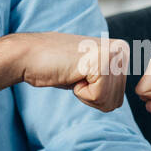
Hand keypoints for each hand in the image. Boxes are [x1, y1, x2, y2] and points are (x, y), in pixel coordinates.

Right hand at [16, 32, 130, 112]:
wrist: (28, 55)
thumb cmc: (54, 66)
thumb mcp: (88, 74)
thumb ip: (106, 81)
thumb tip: (117, 100)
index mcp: (121, 52)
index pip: (118, 97)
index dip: (94, 96)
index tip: (79, 76)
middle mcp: (122, 49)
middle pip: (116, 101)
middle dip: (91, 96)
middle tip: (74, 74)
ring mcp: (114, 54)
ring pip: (109, 100)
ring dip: (87, 94)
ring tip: (74, 73)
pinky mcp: (102, 62)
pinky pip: (99, 96)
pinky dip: (82, 93)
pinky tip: (73, 73)